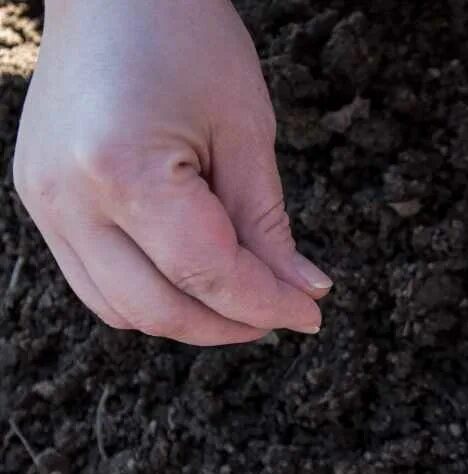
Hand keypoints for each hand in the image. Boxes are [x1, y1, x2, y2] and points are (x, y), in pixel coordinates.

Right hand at [13, 0, 330, 344]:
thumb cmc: (187, 37)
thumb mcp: (245, 130)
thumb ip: (268, 224)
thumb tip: (303, 292)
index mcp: (122, 169)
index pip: (206, 273)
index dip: (265, 305)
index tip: (310, 316)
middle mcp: (67, 197)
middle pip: (158, 308)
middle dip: (229, 324)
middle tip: (282, 311)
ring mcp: (42, 202)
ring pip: (120, 309)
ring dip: (188, 317)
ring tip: (242, 297)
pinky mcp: (39, 200)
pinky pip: (95, 281)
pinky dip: (150, 294)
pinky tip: (195, 277)